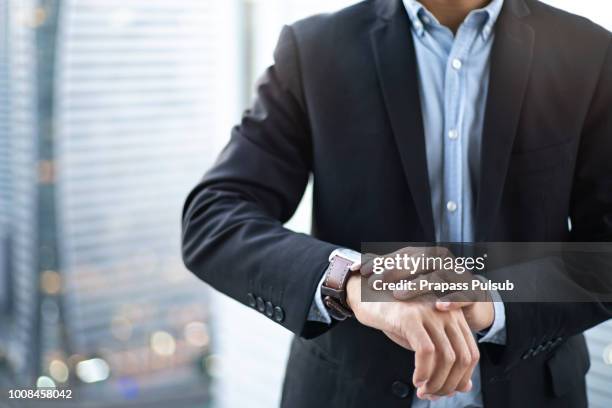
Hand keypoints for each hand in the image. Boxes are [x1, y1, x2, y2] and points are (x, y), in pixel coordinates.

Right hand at [347, 274, 478, 399]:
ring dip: (436, 382)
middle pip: (462, 358)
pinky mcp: (411, 317)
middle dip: (449, 384)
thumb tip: (466, 387)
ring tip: (423, 390)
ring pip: (446, 357)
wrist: (367, 297)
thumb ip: (445, 359)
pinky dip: (424, 370)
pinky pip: (426, 351)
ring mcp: (429, 313)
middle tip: (432, 394)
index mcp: (455, 317)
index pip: (471, 354)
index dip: (461, 378)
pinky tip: (416, 379)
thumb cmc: (396, 320)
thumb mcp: (425, 339)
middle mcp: (447, 313)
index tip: (446, 391)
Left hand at [357, 246, 493, 332]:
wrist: (471, 298)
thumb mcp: (409, 279)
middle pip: (416, 262)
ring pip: (437, 276)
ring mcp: (457, 274)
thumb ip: (386, 272)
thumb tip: (355, 265)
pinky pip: (463, 294)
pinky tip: (439, 307)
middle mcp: (440, 261)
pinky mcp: (472, 291)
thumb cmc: (432, 290)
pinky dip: (452, 299)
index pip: (398, 255)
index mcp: (423, 255)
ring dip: (417, 286)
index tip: (359, 271)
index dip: (379, 262)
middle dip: (393, 272)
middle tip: (374, 284)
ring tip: (398, 295)